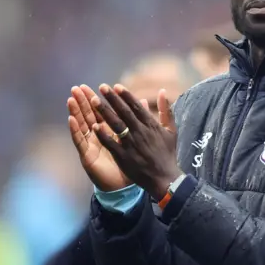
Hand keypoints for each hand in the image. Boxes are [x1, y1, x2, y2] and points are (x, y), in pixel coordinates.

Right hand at [67, 84, 143, 191]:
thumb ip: (138, 121)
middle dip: (84, 101)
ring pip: (81, 125)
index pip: (104, 111)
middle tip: (78, 87)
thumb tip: (143, 102)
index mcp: (110, 132)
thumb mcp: (135, 141)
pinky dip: (75, 130)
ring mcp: (91, 146)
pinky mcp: (87, 156)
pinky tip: (71, 119)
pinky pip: (80, 141)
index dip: (101, 99)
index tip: (98, 86)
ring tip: (71, 98)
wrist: (125, 186)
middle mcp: (98, 137)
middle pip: (89, 115)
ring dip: (75, 112)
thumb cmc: (130, 164)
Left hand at [91, 83, 181, 199]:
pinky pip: (112, 143)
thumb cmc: (167, 154)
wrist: (164, 178)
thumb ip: (166, 110)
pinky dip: (103, 135)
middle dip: (112, 99)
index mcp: (151, 125)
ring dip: (105, 112)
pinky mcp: (124, 157)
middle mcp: (141, 132)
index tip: (116, 86)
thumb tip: (162, 91)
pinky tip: (94, 126)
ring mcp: (132, 144)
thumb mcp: (171, 130)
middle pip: (124, 112)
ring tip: (94, 101)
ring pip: (116, 125)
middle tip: (102, 87)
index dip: (126, 95)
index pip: (136, 106)